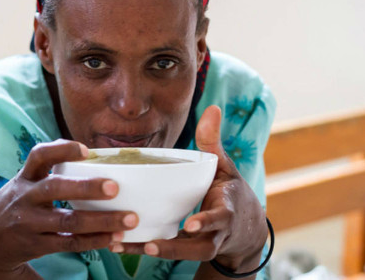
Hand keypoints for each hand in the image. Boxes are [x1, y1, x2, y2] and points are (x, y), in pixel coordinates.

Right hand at [0, 139, 137, 279]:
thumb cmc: (18, 204)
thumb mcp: (25, 184)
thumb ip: (52, 173)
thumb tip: (96, 157)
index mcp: (26, 178)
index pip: (39, 156)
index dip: (62, 149)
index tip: (86, 150)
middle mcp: (26, 197)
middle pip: (55, 188)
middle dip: (86, 187)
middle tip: (114, 187)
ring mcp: (29, 223)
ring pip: (67, 220)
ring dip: (101, 221)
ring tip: (128, 220)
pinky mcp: (36, 244)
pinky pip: (68, 242)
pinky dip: (93, 240)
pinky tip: (113, 238)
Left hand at [117, 106, 266, 276]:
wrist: (246, 229)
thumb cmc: (229, 191)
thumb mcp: (225, 166)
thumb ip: (214, 141)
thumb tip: (213, 107)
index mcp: (226, 209)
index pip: (220, 218)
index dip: (206, 223)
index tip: (190, 225)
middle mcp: (217, 232)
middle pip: (201, 248)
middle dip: (175, 249)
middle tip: (150, 246)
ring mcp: (204, 245)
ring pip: (185, 256)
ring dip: (155, 252)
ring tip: (126, 246)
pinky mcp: (188, 250)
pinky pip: (169, 255)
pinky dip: (144, 251)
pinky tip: (119, 245)